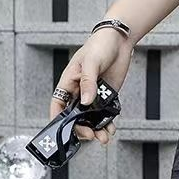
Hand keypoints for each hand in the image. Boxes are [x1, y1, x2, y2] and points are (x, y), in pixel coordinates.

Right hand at [48, 28, 134, 144]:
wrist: (120, 41)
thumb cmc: (100, 45)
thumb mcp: (91, 62)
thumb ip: (88, 82)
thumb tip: (86, 102)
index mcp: (69, 82)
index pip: (58, 104)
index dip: (58, 119)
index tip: (63, 132)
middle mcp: (79, 91)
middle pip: (75, 116)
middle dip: (81, 128)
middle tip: (91, 134)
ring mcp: (93, 95)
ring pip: (91, 118)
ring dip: (96, 130)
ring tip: (104, 137)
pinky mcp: (107, 97)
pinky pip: (105, 115)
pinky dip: (107, 124)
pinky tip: (111, 129)